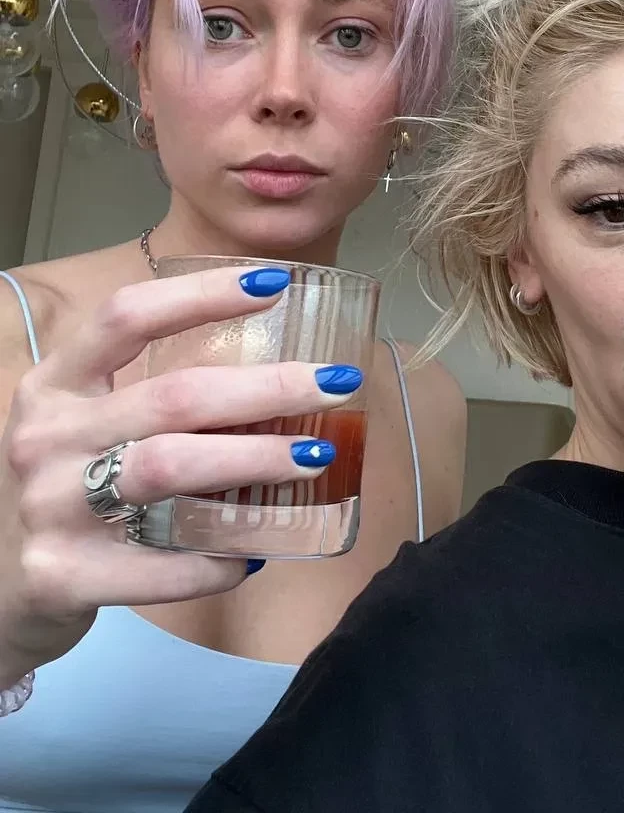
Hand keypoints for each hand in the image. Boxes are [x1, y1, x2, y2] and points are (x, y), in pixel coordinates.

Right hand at [0, 266, 359, 681]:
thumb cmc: (65, 489)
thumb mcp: (87, 425)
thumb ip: (154, 397)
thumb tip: (277, 378)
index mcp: (56, 383)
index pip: (128, 315)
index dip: (202, 294)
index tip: (275, 285)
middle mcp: (47, 435)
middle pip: (172, 395)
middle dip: (267, 386)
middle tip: (338, 384)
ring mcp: (48, 505)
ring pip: (168, 467)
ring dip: (254, 459)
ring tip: (315, 457)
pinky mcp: (59, 576)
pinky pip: (157, 566)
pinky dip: (216, 559)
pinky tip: (255, 552)